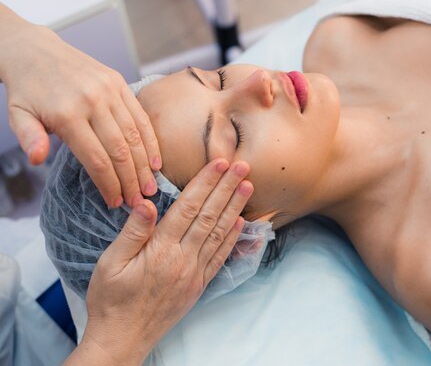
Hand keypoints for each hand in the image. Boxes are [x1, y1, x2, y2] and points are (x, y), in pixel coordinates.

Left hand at [0, 3, 160, 207]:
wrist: (35, 51)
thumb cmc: (27, 90)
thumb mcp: (17, 114)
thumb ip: (28, 137)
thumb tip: (37, 160)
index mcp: (67, 114)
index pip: (96, 158)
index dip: (109, 185)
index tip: (115, 203)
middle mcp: (93, 101)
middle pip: (120, 150)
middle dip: (131, 180)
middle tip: (138, 202)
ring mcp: (109, 90)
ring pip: (135, 135)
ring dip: (145, 165)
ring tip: (150, 187)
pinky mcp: (119, 83)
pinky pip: (141, 116)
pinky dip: (151, 141)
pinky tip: (155, 161)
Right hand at [66, 159, 252, 365]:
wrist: (123, 339)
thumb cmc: (111, 300)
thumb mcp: (110, 263)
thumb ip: (133, 232)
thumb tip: (148, 202)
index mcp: (160, 249)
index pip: (188, 207)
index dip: (205, 182)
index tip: (220, 163)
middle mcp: (183, 259)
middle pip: (209, 215)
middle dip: (227, 187)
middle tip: (243, 166)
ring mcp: (194, 273)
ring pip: (219, 233)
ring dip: (234, 207)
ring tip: (247, 186)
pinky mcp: (199, 285)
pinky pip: (220, 256)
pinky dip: (232, 237)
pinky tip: (240, 222)